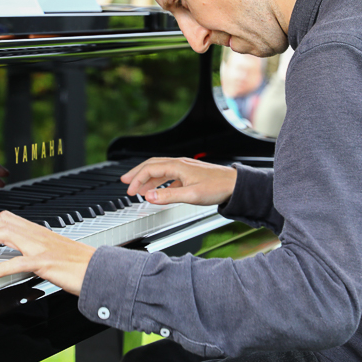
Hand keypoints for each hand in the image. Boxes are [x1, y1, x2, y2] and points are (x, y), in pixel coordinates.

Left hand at [0, 212, 94, 295]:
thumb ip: (33, 252)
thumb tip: (16, 257)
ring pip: (8, 235)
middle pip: (2, 222)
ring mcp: (42, 248)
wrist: (102, 269)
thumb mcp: (52, 253)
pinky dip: (2, 266)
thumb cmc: (80, 264)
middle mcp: (38, 236)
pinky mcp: (48, 263)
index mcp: (38, 233)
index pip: (6, 219)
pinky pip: (21, 263)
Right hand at [121, 157, 236, 205]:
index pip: (150, 169)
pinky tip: (160, 191)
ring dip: (148, 178)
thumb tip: (149, 197)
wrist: (236, 185)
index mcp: (177, 166)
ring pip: (161, 170)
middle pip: (152, 165)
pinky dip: (160, 182)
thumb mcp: (191, 195)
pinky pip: (170, 175)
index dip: (137, 180)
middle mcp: (180, 164)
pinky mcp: (191, 174)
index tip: (130, 191)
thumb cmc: (218, 187)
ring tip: (139, 189)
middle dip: (137, 174)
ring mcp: (185, 168)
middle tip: (125, 182)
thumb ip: (168, 197)